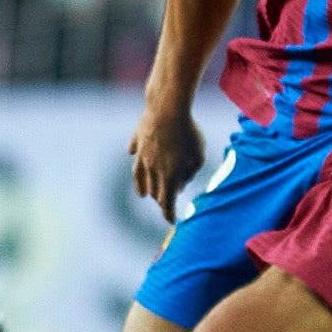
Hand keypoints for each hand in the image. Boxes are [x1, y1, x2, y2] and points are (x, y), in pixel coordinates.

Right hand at [130, 106, 204, 223]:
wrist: (167, 109)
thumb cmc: (188, 133)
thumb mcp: (198, 157)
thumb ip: (189, 174)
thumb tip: (179, 184)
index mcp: (168, 176)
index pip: (167, 202)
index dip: (169, 214)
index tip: (172, 222)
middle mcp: (152, 169)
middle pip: (154, 190)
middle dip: (160, 200)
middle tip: (165, 205)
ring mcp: (142, 154)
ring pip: (140, 176)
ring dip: (142, 187)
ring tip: (142, 194)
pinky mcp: (138, 139)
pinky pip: (135, 153)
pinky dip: (135, 160)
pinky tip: (132, 157)